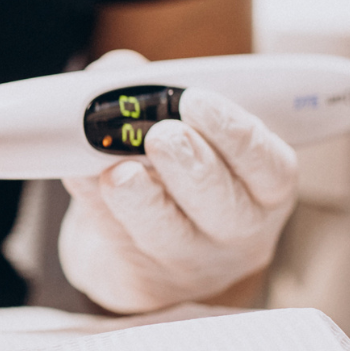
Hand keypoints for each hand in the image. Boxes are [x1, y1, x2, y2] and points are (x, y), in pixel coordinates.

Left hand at [56, 50, 298, 313]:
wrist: (136, 249)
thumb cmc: (171, 175)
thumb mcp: (179, 130)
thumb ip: (152, 91)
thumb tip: (115, 69)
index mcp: (262, 187)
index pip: (270, 166)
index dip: (236, 134)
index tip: (197, 100)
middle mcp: (236, 231)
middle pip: (225, 206)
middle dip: (192, 165)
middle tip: (162, 135)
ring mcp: (189, 263)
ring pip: (167, 233)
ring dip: (140, 198)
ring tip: (118, 172)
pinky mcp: (140, 281)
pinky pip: (116, 240)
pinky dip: (94, 204)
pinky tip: (79, 177)